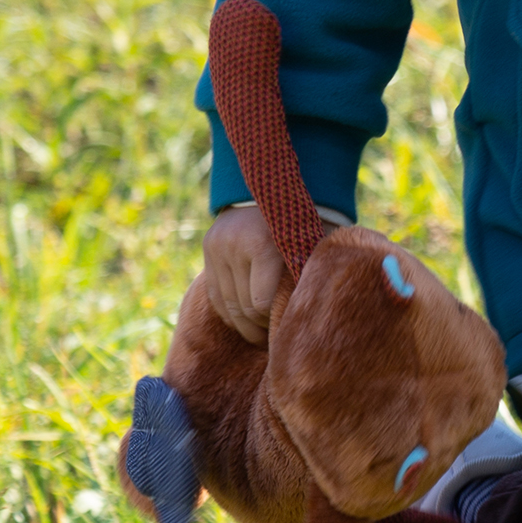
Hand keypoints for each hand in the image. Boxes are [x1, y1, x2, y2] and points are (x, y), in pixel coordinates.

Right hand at [201, 205, 337, 344]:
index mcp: (262, 244)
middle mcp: (233, 245)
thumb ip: (309, 273)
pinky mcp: (209, 248)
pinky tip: (245, 321)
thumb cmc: (304, 221)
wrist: (274, 186)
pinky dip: (230, 312)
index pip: (260, 302)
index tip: (287, 328)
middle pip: (242, 307)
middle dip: (259, 327)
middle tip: (275, 337)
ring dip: (244, 325)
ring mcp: (217, 247)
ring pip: (226, 305)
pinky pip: (216, 294)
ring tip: (262, 335)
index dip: (273, 320)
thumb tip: (312, 315)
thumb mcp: (312, 243)